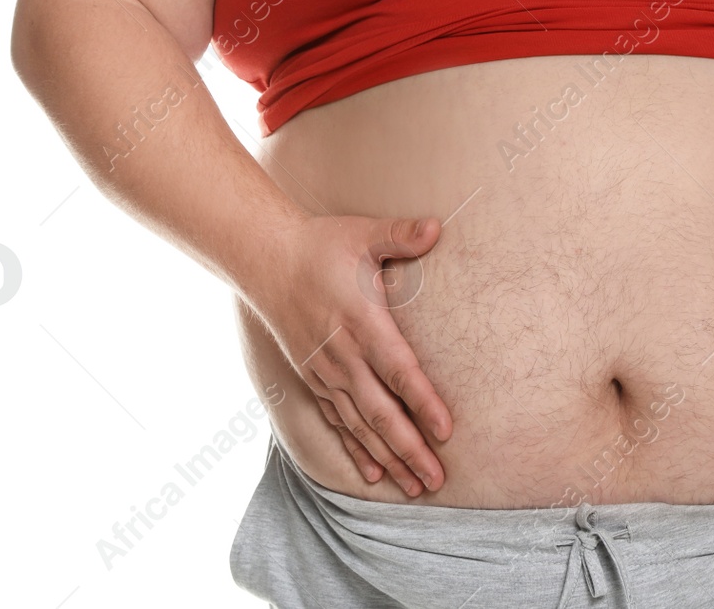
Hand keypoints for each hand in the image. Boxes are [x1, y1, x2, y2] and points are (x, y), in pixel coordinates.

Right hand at [245, 214, 451, 496]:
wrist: (267, 259)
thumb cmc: (322, 245)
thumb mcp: (363, 234)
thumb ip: (400, 234)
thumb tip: (435, 227)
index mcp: (362, 323)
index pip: (398, 370)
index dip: (422, 401)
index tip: (446, 430)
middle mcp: (343, 356)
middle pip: (381, 412)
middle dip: (410, 448)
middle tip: (437, 480)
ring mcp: (326, 371)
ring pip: (359, 425)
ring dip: (389, 457)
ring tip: (415, 486)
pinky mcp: (314, 377)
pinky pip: (337, 421)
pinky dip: (355, 448)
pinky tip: (374, 473)